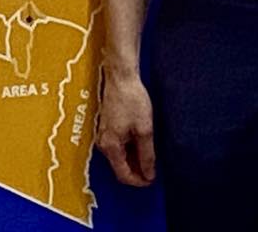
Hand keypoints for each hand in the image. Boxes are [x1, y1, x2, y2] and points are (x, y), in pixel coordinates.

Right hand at [97, 69, 156, 186]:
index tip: (153, 179)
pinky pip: (118, 145)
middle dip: (137, 170)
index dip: (139, 181)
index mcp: (111, 146)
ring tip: (151, 153)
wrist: (120, 77)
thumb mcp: (144, 130)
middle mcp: (103, 143)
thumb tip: (149, 174)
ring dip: (134, 159)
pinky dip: (130, 148)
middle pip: (120, 166)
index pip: (123, 175)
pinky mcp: (107, 126)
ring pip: (120, 156)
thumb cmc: (132, 100)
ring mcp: (103, 134)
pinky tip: (142, 141)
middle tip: (155, 167)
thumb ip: (146, 155)